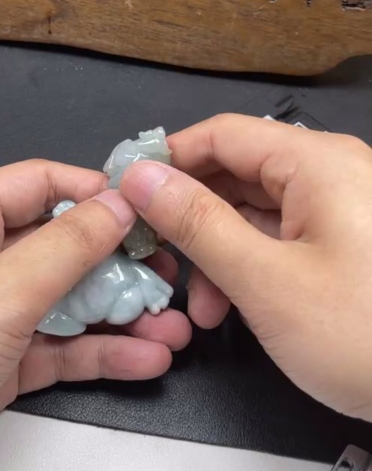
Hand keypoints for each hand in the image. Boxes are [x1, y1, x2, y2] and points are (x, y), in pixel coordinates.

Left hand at [0, 161, 190, 470]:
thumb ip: (64, 249)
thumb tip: (116, 205)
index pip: (43, 184)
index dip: (100, 192)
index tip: (155, 209)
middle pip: (60, 246)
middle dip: (120, 263)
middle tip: (175, 279)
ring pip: (63, 304)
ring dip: (119, 315)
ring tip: (176, 328)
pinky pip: (52, 353)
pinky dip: (97, 356)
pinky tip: (143, 361)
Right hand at [120, 114, 371, 421]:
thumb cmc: (365, 336)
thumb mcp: (266, 281)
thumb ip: (197, 223)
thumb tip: (141, 176)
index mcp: (318, 162)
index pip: (220, 134)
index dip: (165, 159)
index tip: (123, 194)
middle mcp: (333, 173)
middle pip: (237, 172)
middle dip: (190, 216)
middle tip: (152, 257)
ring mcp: (343, 209)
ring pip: (256, 210)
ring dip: (217, 252)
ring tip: (201, 307)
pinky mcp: (349, 243)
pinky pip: (283, 236)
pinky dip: (250, 266)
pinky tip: (232, 308)